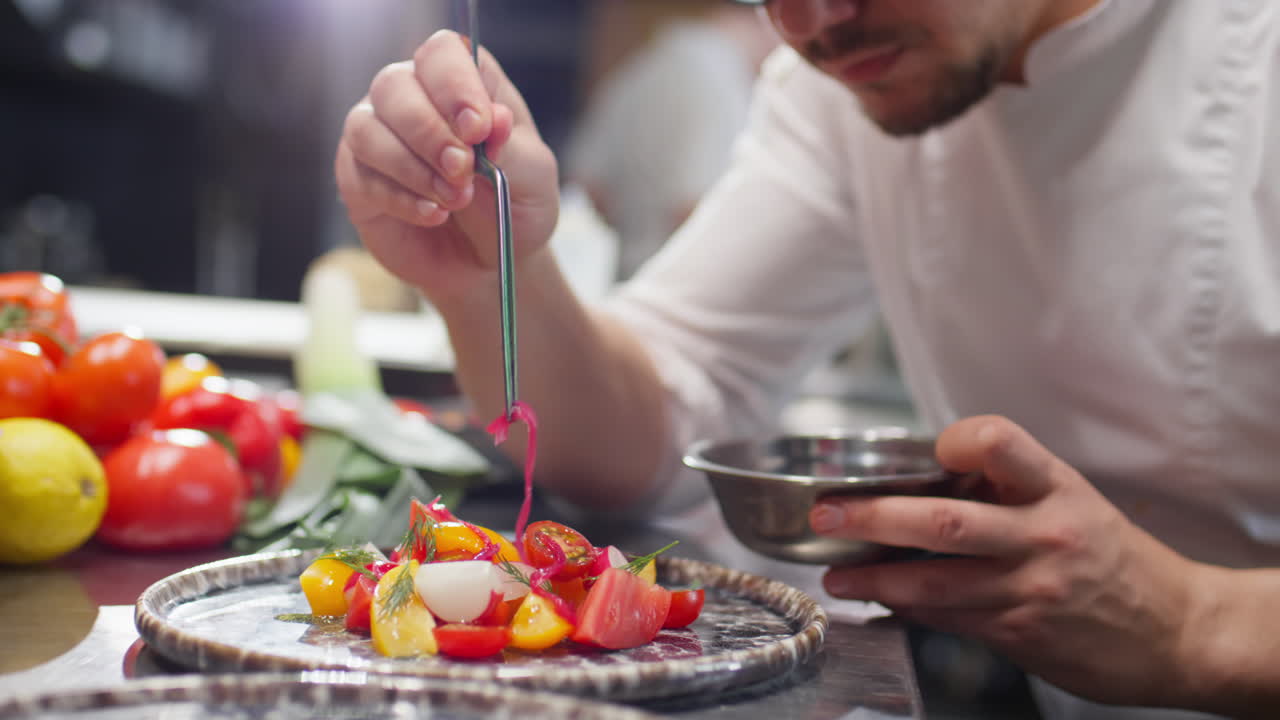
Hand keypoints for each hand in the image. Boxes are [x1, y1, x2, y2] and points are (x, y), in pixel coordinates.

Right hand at [334, 30, 559, 305]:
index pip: (442, 53)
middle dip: (430, 132)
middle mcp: (411, 98)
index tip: (478, 128)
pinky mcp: (358, 180)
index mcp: (461, 83)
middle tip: (462, 171)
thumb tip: (495, 118)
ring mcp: (378, 137)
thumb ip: (514, 148)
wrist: (489, 262)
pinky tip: (433, 216)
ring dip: (413, 168)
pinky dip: (402, 199)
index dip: (455, 84)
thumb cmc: (512, 207)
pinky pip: (362, 177)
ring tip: (454, 200)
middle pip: (394, 85)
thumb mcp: (533, 179)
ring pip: (366, 129)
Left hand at [810, 415, 1205, 706]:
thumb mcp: (1074, 502)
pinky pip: (949, 618)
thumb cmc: (1116, 560)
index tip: (931, 448)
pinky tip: (881, 600)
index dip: (960, 440)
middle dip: (875, 516)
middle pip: (945, 521)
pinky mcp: (1021, 633)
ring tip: (836, 572)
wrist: (1179, 632)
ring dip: (874, 577)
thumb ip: (1010, 486)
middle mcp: (1043, 536)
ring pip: (934, 581)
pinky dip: (907, 608)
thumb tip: (931, 472)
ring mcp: (1031, 589)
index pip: (1001, 444)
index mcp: (1057, 489)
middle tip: (828, 513)